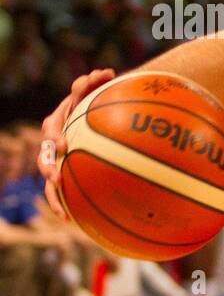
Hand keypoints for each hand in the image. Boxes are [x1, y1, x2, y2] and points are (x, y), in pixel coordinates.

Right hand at [38, 69, 115, 220]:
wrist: (100, 113)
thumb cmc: (99, 100)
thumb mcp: (95, 90)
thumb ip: (96, 83)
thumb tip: (106, 73)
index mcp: (58, 122)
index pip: (52, 129)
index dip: (55, 138)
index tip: (63, 146)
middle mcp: (54, 143)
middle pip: (45, 157)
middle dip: (49, 169)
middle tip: (57, 177)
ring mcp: (59, 160)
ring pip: (50, 180)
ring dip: (54, 197)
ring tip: (62, 212)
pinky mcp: (68, 174)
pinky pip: (66, 192)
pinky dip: (67, 206)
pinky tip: (74, 222)